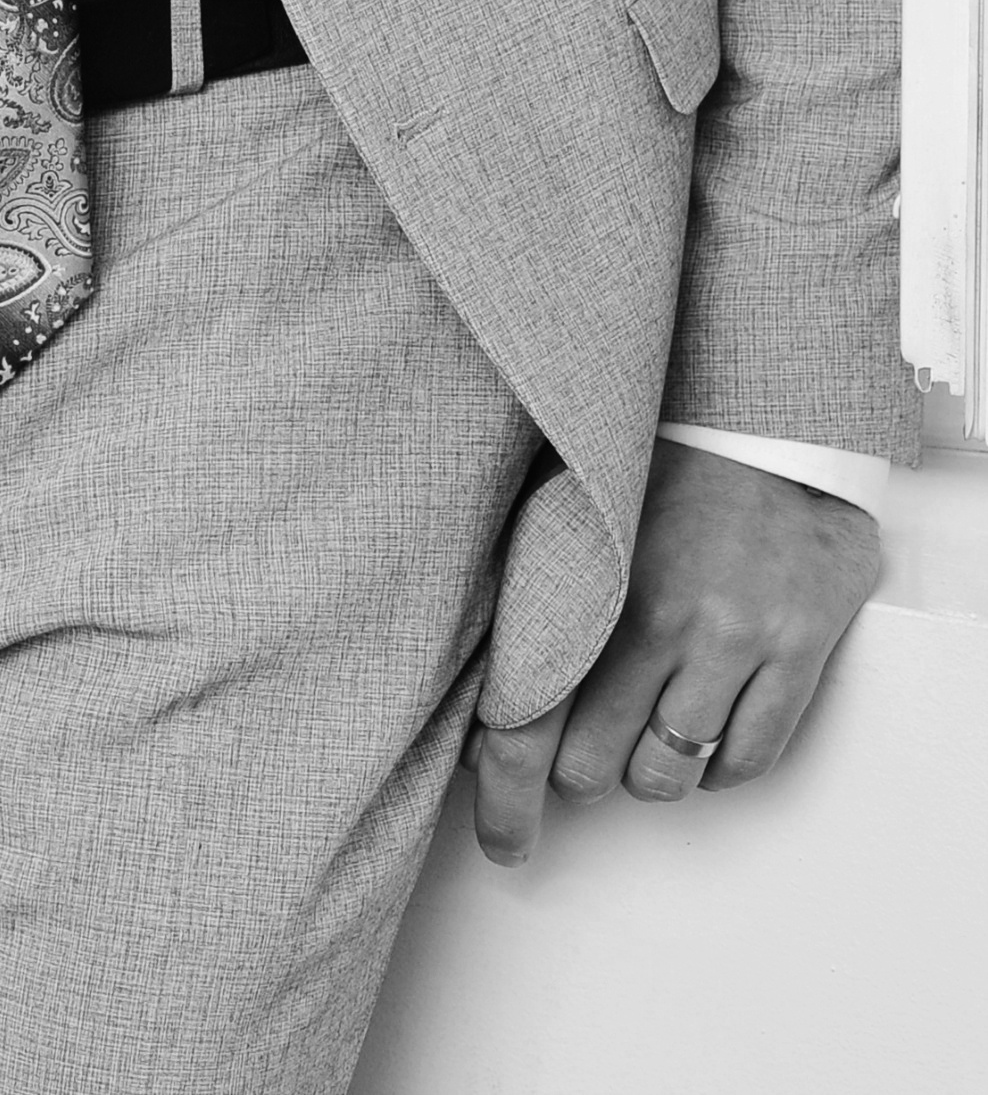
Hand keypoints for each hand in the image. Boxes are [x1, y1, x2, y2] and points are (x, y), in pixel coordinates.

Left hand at [469, 438, 880, 864]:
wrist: (766, 421)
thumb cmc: (655, 462)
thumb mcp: (563, 507)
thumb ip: (518, 593)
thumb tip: (463, 687)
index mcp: (589, 583)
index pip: (527, 722)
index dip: (505, 797)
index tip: (502, 838)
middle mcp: (659, 619)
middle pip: (595, 767)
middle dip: (580, 772)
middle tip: (583, 749)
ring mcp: (733, 638)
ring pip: (670, 772)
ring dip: (649, 771)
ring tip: (646, 733)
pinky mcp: (797, 648)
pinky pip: (749, 758)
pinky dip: (720, 765)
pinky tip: (705, 729)